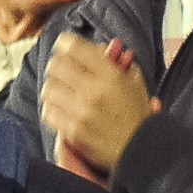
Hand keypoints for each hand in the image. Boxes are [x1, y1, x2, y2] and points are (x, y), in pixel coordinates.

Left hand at [40, 38, 153, 182]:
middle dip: (58, 65)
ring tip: (62, 91)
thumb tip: (102, 48)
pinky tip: (62, 108)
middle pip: (56, 65)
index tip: (63, 46)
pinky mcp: (73, 130)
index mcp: (110, 75)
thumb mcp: (135, 82)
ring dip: (54, 87)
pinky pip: (49, 111)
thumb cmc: (139, 116)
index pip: (74, 47)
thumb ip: (118, 62)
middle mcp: (94, 91)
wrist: (143, 149)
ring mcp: (82, 111)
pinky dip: (53, 107)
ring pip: (49, 88)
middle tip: (62, 70)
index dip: (64, 43)